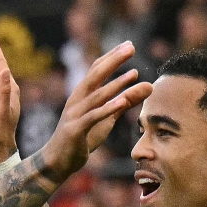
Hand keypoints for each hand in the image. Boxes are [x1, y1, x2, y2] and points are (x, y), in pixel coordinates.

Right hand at [41, 41, 151, 179]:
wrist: (57, 162)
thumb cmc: (82, 138)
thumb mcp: (108, 118)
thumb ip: (126, 101)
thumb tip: (149, 86)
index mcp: (83, 95)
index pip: (97, 69)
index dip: (112, 56)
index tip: (129, 44)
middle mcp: (77, 100)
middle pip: (95, 75)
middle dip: (114, 60)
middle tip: (131, 47)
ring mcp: (75, 114)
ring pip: (97, 95)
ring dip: (116, 84)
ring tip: (133, 73)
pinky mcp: (75, 130)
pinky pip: (93, 117)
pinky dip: (107, 109)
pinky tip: (121, 102)